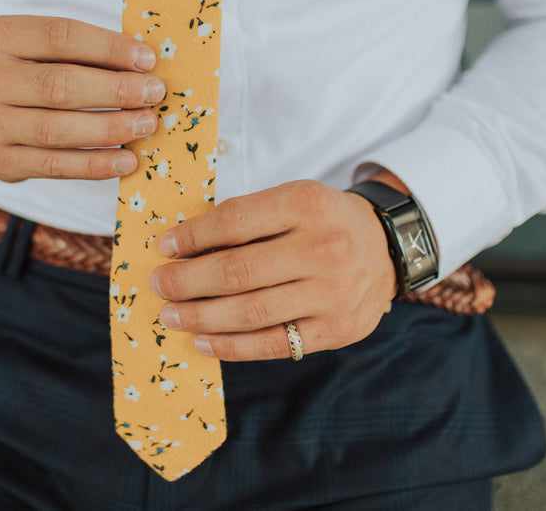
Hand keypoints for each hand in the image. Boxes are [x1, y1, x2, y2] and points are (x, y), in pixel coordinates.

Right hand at [0, 15, 165, 181]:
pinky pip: (54, 166)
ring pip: (56, 130)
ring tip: (146, 125)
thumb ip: (85, 51)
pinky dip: (94, 165)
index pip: (60, 36)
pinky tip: (126, 161)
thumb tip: (144, 66)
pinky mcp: (1, 160)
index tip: (148, 60)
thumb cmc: (30, 71)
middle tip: (153, 93)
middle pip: (59, 86)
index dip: (108, 48)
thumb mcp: (42, 48)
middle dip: (114, 90)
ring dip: (110, 129)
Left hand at [147, 179, 398, 361]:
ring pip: (251, 311)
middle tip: (159, 285)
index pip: (235, 221)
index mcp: (307, 204)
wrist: (386, 247)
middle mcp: (323, 248)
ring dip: (200, 316)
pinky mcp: (337, 329)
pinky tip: (203, 341)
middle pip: (238, 271)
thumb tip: (181, 246)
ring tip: (171, 315)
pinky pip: (275, 344)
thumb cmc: (322, 222)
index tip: (165, 246)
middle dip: (187, 281)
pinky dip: (232, 346)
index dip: (193, 236)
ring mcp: (333, 292)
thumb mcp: (293, 200)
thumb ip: (247, 219)